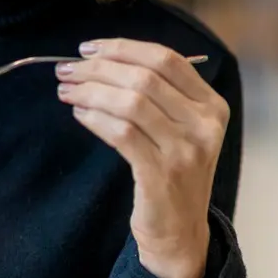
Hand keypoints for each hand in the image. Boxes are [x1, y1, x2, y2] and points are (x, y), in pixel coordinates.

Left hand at [55, 38, 229, 277]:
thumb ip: (154, 92)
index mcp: (211, 104)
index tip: (87, 49)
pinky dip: (95, 118)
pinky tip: (79, 114)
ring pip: (130, 103)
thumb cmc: (170, 168)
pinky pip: (121, 133)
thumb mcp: (177, 126)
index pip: (166, 59)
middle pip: (144, 78)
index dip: (122, 48)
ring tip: (66, 90)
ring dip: (90, 91)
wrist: (179, 229)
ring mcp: (186, 150)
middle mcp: (205, 124)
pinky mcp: (162, 173)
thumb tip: (97, 58)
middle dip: (97, 68)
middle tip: (66, 70)